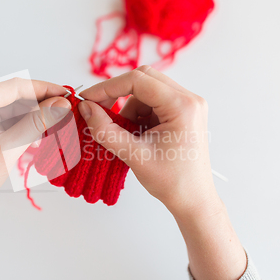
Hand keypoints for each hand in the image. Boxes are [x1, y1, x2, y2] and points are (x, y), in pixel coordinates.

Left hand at [0, 78, 70, 246]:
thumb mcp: (9, 149)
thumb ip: (37, 122)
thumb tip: (61, 104)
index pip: (14, 87)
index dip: (44, 89)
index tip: (67, 94)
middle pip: (12, 95)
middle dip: (39, 103)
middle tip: (65, 111)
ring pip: (9, 107)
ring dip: (31, 114)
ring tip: (55, 122)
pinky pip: (2, 118)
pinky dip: (20, 123)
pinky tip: (37, 131)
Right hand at [78, 66, 245, 279]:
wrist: (193, 200)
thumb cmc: (172, 182)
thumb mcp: (134, 155)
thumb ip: (106, 129)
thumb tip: (85, 108)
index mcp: (183, 106)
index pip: (138, 80)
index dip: (108, 87)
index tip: (87, 99)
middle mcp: (189, 99)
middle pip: (144, 79)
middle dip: (117, 94)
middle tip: (96, 109)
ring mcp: (187, 105)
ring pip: (146, 91)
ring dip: (128, 108)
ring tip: (123, 134)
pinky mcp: (182, 113)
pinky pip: (153, 102)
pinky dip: (137, 114)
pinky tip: (135, 135)